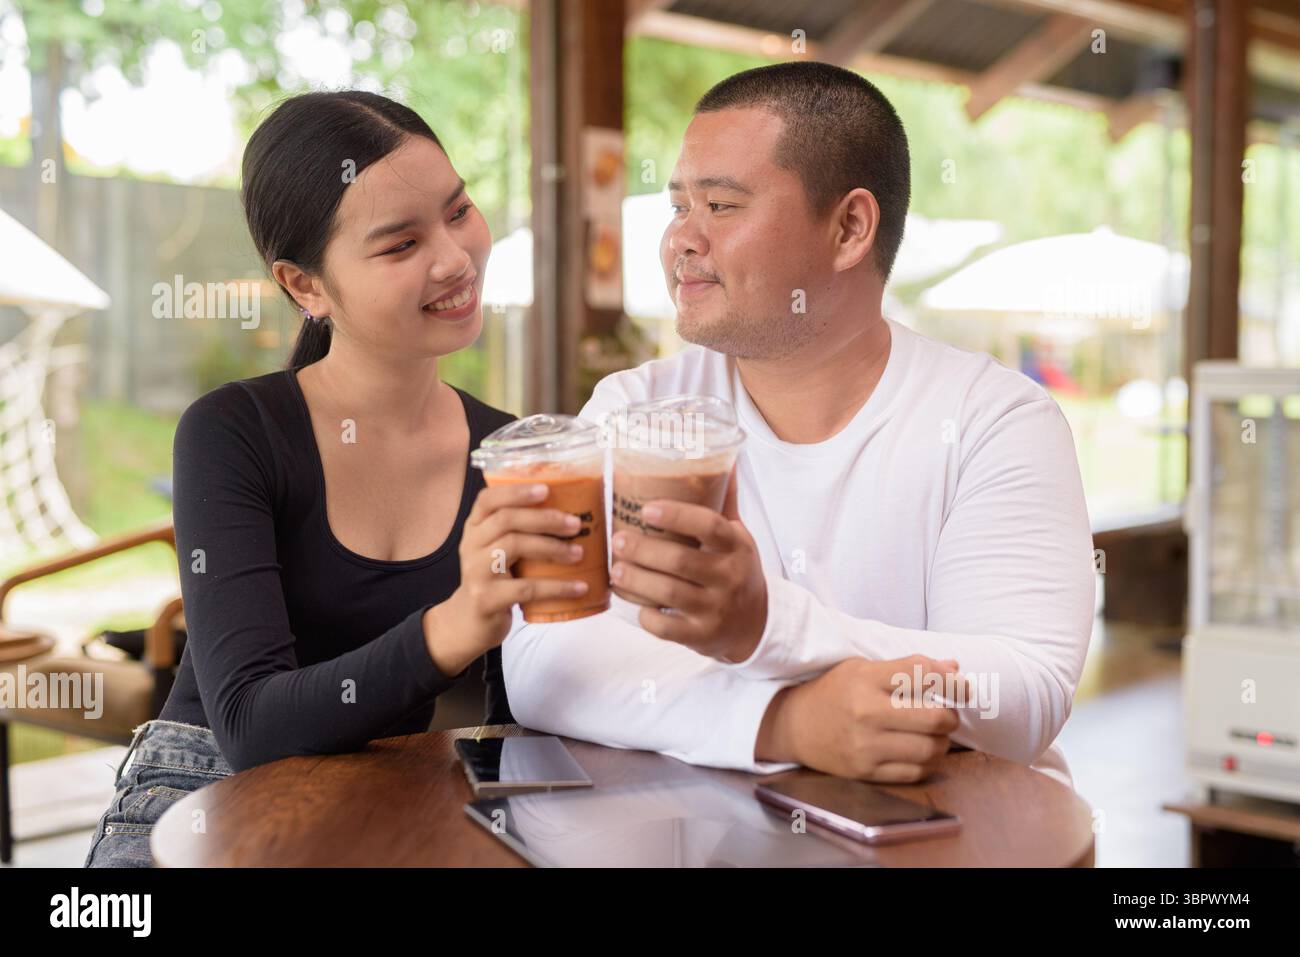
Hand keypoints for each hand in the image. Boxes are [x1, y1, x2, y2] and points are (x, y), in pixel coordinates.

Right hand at [423, 482, 588, 675]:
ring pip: (514, 547)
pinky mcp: (486, 599)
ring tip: (579, 553)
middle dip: (545, 519)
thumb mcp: (499, 550)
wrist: (470, 622)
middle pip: (506, 520)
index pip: (488, 499)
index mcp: (475, 527)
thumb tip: (572, 512)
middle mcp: (470, 545)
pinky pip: (526, 588)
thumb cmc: (496, 578)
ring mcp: (475, 572)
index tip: (547, 489)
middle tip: (576, 524)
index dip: (516, 491)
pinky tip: (579, 587)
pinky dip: (557, 587)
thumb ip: (519, 531)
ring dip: (552, 548)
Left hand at [610, 465, 766, 662]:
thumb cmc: (736, 570)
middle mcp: (729, 577)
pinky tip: (634, 604)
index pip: (709, 526)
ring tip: (615, 569)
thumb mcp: (738, 536)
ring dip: (636, 581)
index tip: (646, 509)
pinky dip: (647, 616)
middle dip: (643, 550)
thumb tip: (725, 457)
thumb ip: (725, 501)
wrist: (755, 625)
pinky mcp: (701, 636)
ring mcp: (716, 609)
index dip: (677, 515)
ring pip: (669, 594)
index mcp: (736, 546)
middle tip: (617, 541)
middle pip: (681, 561)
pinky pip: (667, 628)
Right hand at [756, 656, 965, 782]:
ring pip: (930, 749)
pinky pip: (915, 772)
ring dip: (942, 742)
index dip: (954, 682)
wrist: (794, 725)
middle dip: (951, 716)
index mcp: (867, 678)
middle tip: (946, 714)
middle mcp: (867, 711)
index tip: (962, 688)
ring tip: (933, 735)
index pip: (924, 674)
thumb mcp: (864, 668)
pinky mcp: (865, 771)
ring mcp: (866, 745)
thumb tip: (954, 667)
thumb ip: (909, 667)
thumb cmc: (834, 691)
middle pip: (936, 717)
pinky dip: (926, 763)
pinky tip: (918, 752)